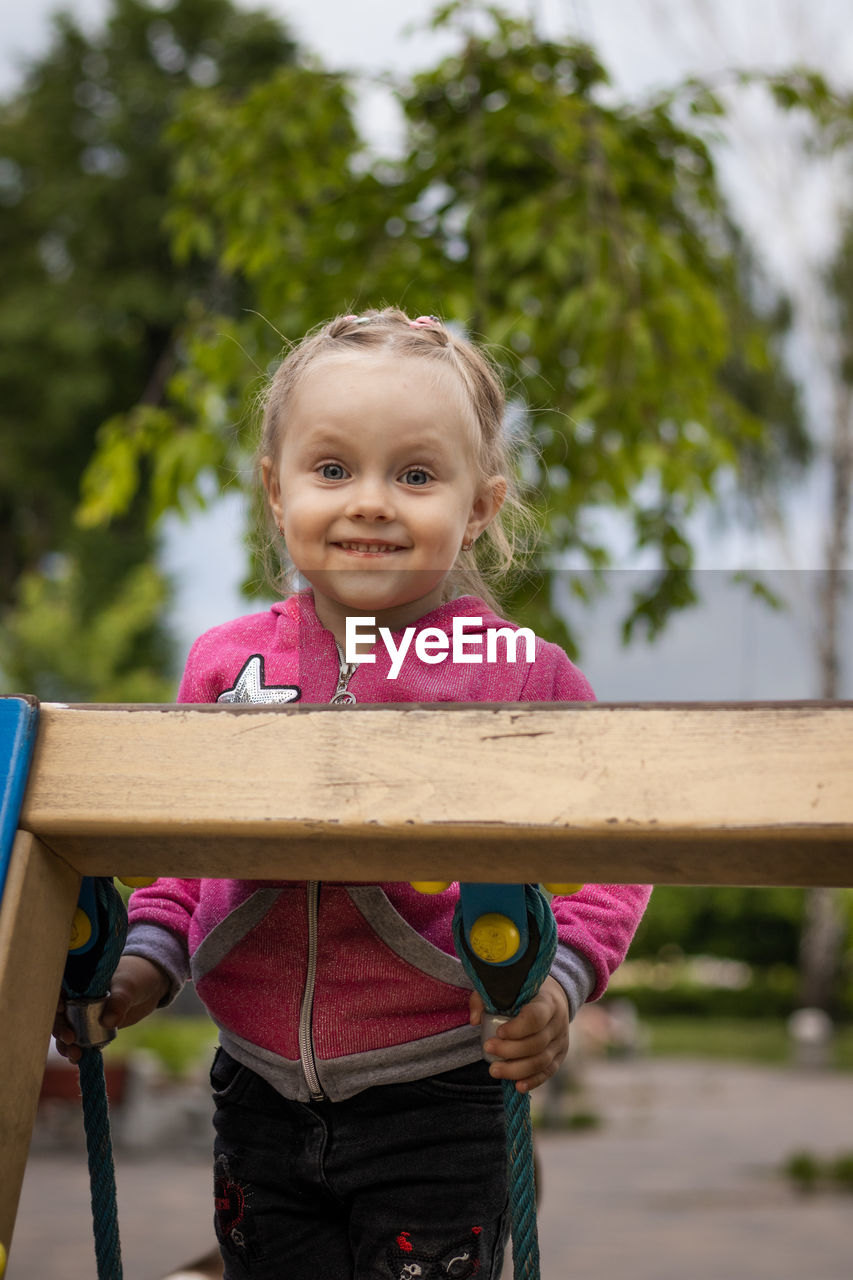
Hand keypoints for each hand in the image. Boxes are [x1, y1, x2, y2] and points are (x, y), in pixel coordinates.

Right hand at [53, 955, 169, 1063]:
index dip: (54, 1000)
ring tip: (75, 1055)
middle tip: (70, 1039)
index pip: (58, 990)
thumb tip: (107, 1022)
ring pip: (67, 1030)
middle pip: (59, 1015)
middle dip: (60, 1028)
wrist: (150, 987)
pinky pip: (80, 1041)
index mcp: (79, 981)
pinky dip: (78, 1050)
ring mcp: (82, 1014)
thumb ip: (119, 1001)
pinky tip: (79, 1059)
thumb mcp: (128, 986)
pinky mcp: (92, 1028)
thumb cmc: (136, 977)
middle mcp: (76, 998)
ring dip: (66, 1044)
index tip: (61, 1010)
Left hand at [469, 975, 569, 1093]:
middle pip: (536, 1043)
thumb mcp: (507, 988)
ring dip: (516, 1069)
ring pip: (541, 1062)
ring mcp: (561, 1041)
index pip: (535, 1018)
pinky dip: (532, 1081)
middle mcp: (558, 1023)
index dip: (516, 1028)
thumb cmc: (524, 993)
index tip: (498, 1032)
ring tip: (494, 1070)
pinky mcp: (559, 1056)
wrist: (553, 998)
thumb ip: (485, 998)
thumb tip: (474, 1020)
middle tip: (488, 1049)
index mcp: (548, 1002)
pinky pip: (547, 1072)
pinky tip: (517, 1086)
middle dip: (510, 1050)